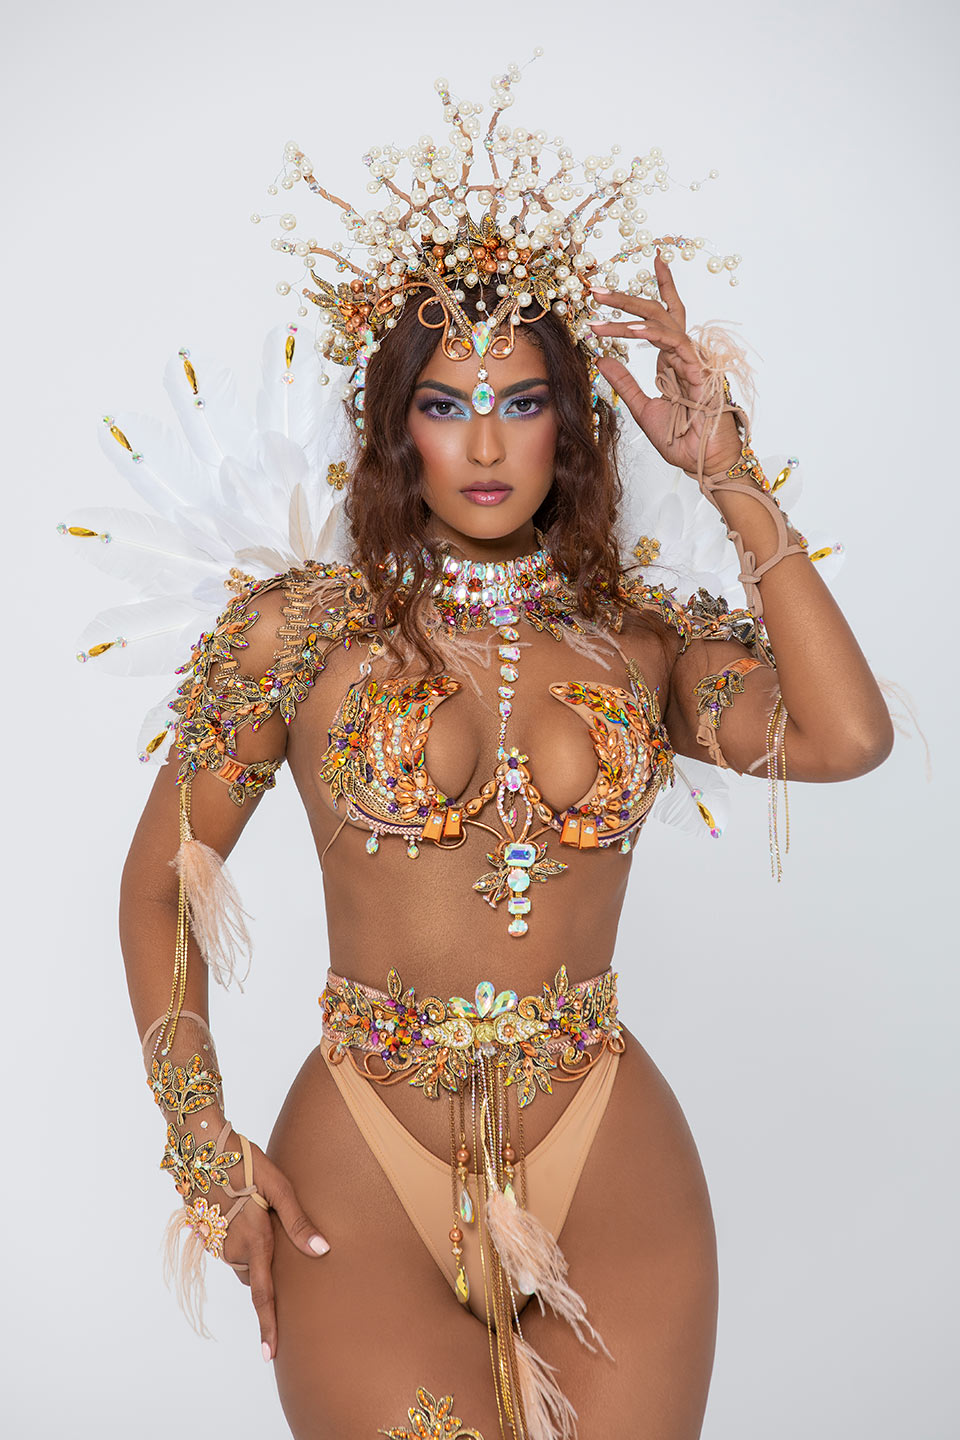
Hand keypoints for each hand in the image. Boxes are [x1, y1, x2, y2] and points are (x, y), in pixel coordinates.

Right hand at [221, 1141, 328, 1361]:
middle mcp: (232, 1248)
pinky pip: (227, 1245)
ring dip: (251, 1246)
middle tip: (272, 1224)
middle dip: (266, 1263)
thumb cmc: (245, 1161)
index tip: (270, 1355)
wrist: (200, 1145)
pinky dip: (237, 1236)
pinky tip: (240, 1207)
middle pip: (255, 1274)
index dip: (268, 1325)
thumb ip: (298, 1221)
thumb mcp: (279, 1185)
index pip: (263, 1294)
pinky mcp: (202, 1231)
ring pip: (241, 1259)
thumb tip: (322, 1250)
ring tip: (256, 1208)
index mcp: (254, 1240)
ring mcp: (215, 1241)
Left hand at [589, 252, 742, 477]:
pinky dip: (654, 337)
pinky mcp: (701, 374)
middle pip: (659, 314)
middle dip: (629, 298)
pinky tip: (633, 332)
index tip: (635, 273)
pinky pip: (677, 347)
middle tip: (598, 290)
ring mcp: (694, 362)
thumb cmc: (681, 440)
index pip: (661, 318)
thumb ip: (623, 383)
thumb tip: (600, 359)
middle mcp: (684, 356)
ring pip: (665, 325)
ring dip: (632, 316)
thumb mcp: (642, 408)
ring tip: (604, 311)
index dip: (652, 293)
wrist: (703, 463)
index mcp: (672, 361)